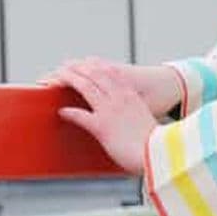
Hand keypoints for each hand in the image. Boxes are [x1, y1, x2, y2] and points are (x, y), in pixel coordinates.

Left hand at [52, 59, 158, 175]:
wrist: (158, 152)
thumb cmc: (153, 142)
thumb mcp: (144, 120)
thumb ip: (133, 115)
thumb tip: (127, 120)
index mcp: (131, 95)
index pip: (110, 72)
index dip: (95, 65)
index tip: (85, 62)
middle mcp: (120, 98)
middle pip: (95, 74)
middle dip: (78, 68)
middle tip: (65, 66)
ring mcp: (110, 111)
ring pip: (86, 87)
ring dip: (70, 80)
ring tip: (58, 78)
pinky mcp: (102, 127)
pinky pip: (81, 116)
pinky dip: (70, 112)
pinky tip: (62, 112)